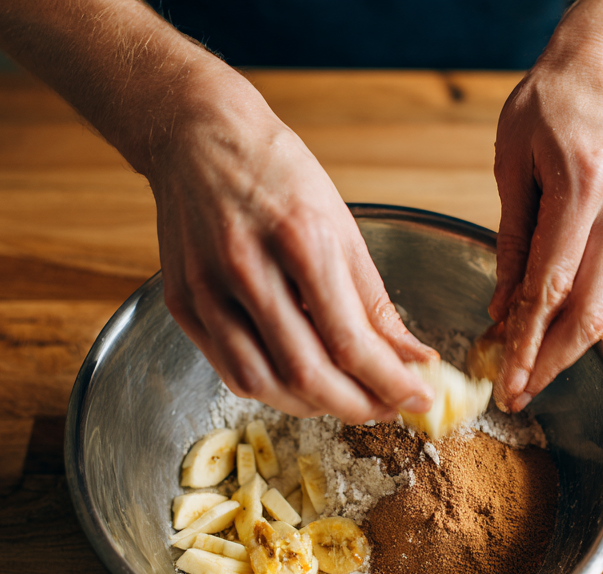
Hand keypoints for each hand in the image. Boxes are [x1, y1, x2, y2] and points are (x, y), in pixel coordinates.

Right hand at [0, 0, 434, 423]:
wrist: (197, 135)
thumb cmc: (276, 174)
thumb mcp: (340, 225)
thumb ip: (374, 302)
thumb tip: (411, 358)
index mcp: (300, 238)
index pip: (350, 340)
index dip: (389, 382)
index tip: (419, 397)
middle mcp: (248, 267)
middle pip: (307, 373)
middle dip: (356, 405)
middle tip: (387, 409)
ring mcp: (208, 290)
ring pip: (265, 383)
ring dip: (313, 406)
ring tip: (346, 399)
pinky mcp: (183, 305)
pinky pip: (231, 371)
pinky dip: (273, 390)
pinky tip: (300, 384)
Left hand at [490, 0, 602, 411]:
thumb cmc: (550, 107)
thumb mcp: (511, 166)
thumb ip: (509, 242)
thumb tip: (501, 311)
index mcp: (582, 188)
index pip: (550, 287)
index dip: (527, 342)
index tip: (508, 379)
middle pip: (588, 312)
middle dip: (549, 362)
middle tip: (517, 393)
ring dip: (568, 350)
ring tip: (531, 374)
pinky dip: (587, 323)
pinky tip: (556, 339)